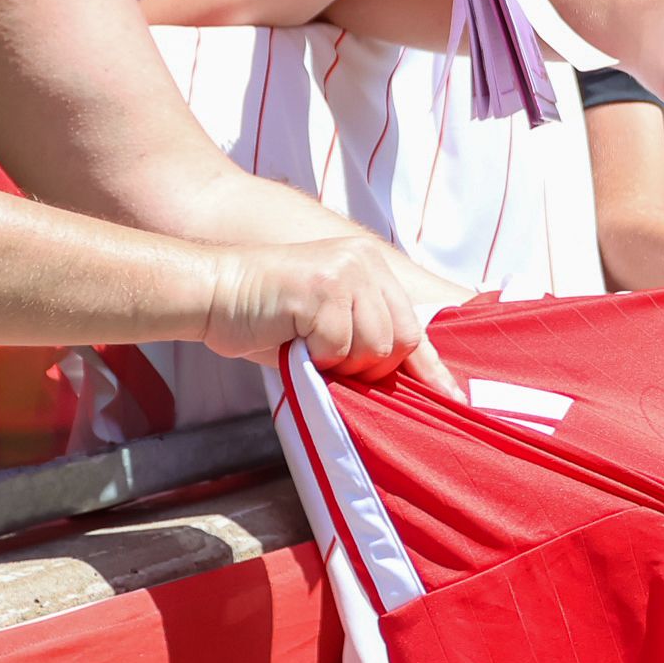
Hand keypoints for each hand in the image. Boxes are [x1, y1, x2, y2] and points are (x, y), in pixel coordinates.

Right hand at [204, 229, 466, 390]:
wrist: (209, 293)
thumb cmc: (263, 317)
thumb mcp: (324, 325)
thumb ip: (363, 340)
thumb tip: (403, 383)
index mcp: (371, 268)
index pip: (416, 326)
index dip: (432, 369)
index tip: (454, 399)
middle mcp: (365, 263)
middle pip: (402, 341)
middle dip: (371, 367)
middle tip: (329, 362)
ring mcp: (345, 272)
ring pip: (375, 347)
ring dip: (341, 363)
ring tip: (307, 347)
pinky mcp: (322, 288)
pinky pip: (339, 346)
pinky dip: (316, 357)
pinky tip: (291, 339)